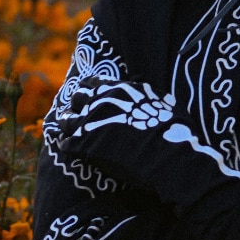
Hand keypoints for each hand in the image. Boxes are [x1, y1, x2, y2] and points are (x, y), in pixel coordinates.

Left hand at [52, 75, 175, 142]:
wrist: (169, 156)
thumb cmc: (173, 130)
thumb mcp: (163, 101)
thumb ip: (146, 94)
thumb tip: (142, 88)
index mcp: (117, 90)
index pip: (92, 83)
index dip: (90, 91)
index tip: (89, 97)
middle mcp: (99, 102)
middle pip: (77, 97)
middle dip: (77, 105)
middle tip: (77, 112)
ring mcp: (89, 122)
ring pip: (66, 119)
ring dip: (67, 123)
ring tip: (67, 129)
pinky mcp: (83, 144)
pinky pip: (65, 143)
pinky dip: (66, 145)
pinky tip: (68, 148)